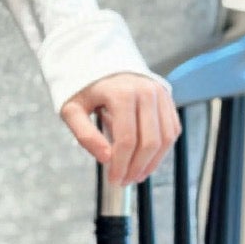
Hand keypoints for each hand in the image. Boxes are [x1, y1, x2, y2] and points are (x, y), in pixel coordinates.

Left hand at [60, 71, 179, 186]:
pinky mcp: (168, 99)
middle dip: (137, 167)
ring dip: (153, 162)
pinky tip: (147, 160)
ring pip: (165, 138)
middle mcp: (146, 92)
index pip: (127, 139)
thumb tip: (106, 158)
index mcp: (121, 94)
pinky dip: (162, 150)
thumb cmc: (85, 89)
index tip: (114, 180)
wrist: (102, 63)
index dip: (121, 165)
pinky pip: (172, 130)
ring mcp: (160, 94)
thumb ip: (85, 135)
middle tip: (125, 181)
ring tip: (137, 175)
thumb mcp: (72, 110)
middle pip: (149, 142)